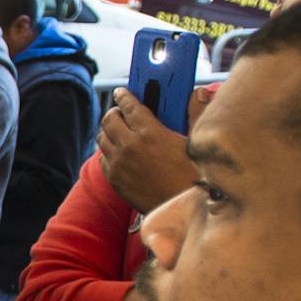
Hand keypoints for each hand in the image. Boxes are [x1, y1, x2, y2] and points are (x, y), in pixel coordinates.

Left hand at [97, 89, 197, 213]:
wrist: (181, 208)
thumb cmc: (193, 175)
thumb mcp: (197, 141)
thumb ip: (196, 113)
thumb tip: (199, 92)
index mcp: (150, 133)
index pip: (129, 106)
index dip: (124, 96)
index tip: (122, 92)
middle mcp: (129, 147)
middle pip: (109, 119)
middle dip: (114, 111)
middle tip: (121, 110)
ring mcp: (119, 165)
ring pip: (102, 138)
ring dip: (109, 131)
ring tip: (118, 129)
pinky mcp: (115, 180)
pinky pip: (103, 159)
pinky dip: (108, 152)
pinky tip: (119, 151)